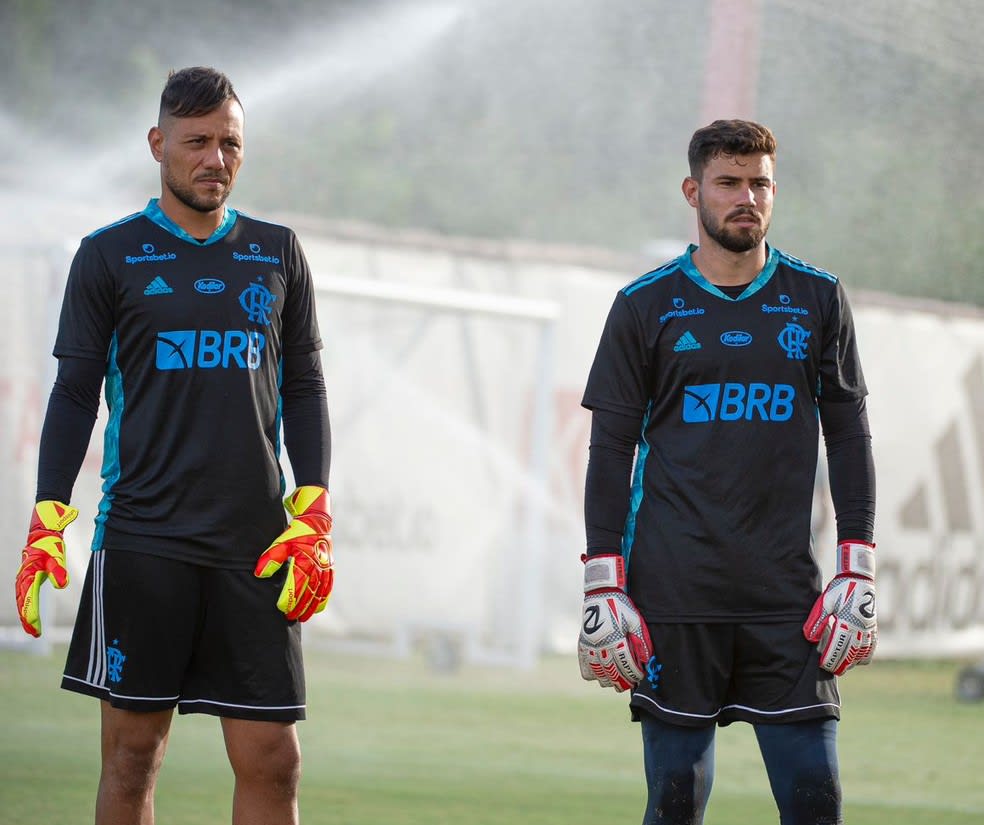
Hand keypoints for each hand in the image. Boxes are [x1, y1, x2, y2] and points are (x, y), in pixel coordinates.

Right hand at [15, 501, 78, 637]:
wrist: (43, 532)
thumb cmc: (50, 545)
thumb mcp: (57, 556)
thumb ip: (59, 570)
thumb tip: (62, 585)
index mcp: (28, 575)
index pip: (29, 599)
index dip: (31, 614)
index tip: (35, 626)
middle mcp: (23, 578)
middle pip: (23, 602)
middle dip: (27, 618)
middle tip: (34, 633)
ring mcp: (23, 577)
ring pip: (21, 600)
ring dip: (26, 614)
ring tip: (32, 629)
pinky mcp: (27, 577)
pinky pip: (23, 595)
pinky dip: (26, 606)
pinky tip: (30, 615)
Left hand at [254, 486, 332, 621]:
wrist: (316, 522)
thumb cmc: (296, 533)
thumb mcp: (281, 542)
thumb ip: (270, 559)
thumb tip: (260, 574)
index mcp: (306, 561)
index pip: (297, 585)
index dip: (289, 598)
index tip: (281, 607)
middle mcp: (318, 567)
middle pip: (309, 592)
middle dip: (299, 607)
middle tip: (290, 617)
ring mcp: (326, 568)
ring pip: (320, 592)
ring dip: (311, 606)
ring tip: (303, 617)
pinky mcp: (330, 568)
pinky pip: (328, 587)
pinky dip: (323, 599)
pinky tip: (317, 608)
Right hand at [577, 553, 652, 691]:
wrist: (601, 594)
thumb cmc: (621, 606)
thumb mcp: (635, 621)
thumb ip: (641, 641)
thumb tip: (646, 661)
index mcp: (615, 639)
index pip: (626, 665)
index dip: (634, 674)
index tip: (639, 676)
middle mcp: (601, 645)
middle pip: (612, 673)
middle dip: (623, 681)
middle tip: (629, 682)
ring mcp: (590, 646)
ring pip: (598, 674)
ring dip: (608, 680)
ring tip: (616, 681)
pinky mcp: (582, 644)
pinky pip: (585, 667)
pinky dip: (592, 674)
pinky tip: (600, 674)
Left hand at [804, 541, 876, 674]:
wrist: (859, 580)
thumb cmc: (839, 590)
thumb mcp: (824, 602)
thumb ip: (817, 621)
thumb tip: (809, 638)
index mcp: (846, 623)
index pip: (837, 649)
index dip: (829, 659)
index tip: (821, 663)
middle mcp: (860, 630)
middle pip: (849, 656)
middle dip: (838, 664)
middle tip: (827, 666)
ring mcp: (868, 631)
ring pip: (861, 656)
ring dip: (850, 663)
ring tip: (839, 665)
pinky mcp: (873, 630)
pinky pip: (871, 650)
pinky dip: (863, 657)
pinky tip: (854, 658)